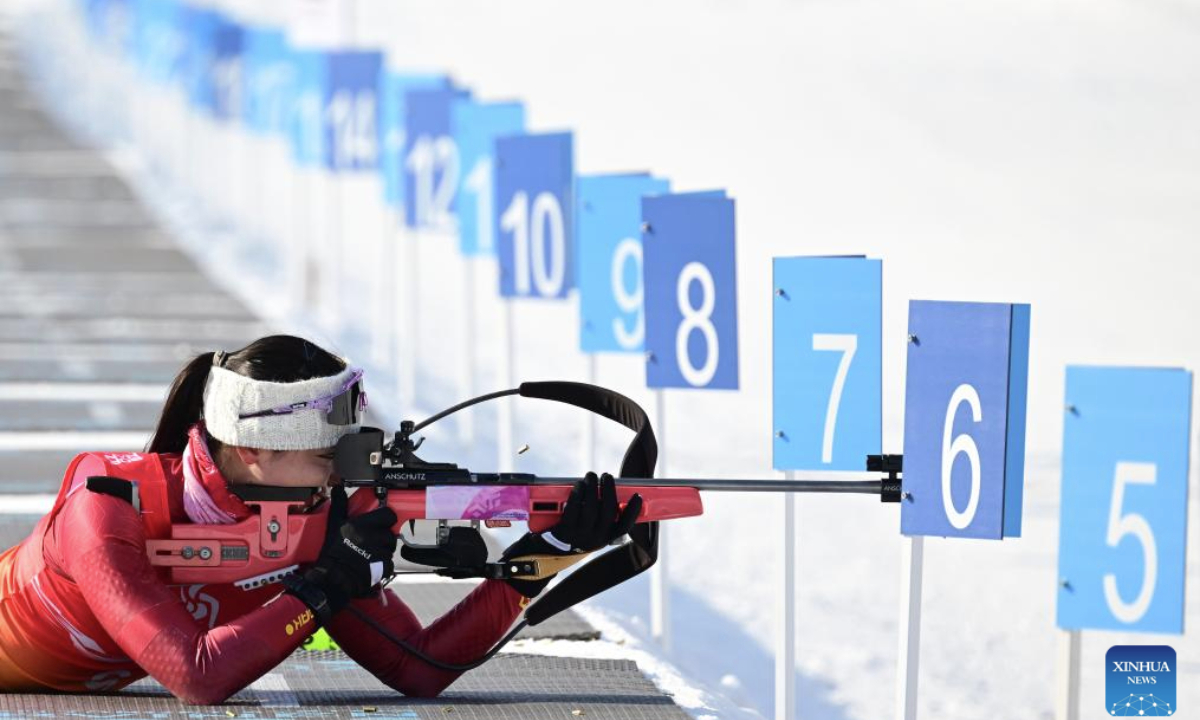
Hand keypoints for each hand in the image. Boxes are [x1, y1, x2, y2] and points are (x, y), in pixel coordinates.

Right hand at [284, 486, 397, 623]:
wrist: (332, 578)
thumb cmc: (332, 553)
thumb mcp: (334, 525)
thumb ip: (339, 505)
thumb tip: (338, 489)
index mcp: (365, 524)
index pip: (389, 514)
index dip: (385, 518)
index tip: (379, 522)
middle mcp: (376, 537)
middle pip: (390, 533)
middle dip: (382, 537)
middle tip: (370, 541)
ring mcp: (381, 552)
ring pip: (390, 548)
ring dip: (382, 551)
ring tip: (367, 554)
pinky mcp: (384, 567)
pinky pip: (390, 563)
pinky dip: (383, 565)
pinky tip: (370, 565)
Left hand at [501, 472, 641, 597]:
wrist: (545, 553)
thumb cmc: (570, 535)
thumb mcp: (588, 530)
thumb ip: (597, 515)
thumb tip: (603, 490)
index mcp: (604, 539)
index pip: (624, 527)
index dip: (633, 512)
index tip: (637, 497)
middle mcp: (595, 540)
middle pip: (608, 511)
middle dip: (609, 490)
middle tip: (607, 476)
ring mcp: (580, 537)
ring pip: (591, 508)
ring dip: (592, 488)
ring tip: (591, 477)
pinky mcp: (564, 532)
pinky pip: (573, 510)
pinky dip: (577, 495)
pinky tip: (578, 486)